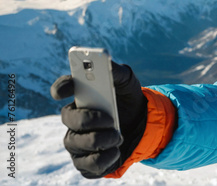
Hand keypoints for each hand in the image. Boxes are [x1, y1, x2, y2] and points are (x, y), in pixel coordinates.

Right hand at [51, 62, 147, 177]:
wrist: (143, 124)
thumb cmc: (128, 100)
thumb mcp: (128, 82)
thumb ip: (117, 71)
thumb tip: (106, 63)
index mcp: (81, 96)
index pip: (63, 87)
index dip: (61, 87)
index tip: (66, 89)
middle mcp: (74, 119)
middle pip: (69, 119)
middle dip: (89, 119)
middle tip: (111, 119)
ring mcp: (78, 141)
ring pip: (75, 143)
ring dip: (98, 140)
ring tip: (118, 136)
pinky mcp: (87, 161)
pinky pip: (86, 164)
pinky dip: (101, 159)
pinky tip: (115, 151)